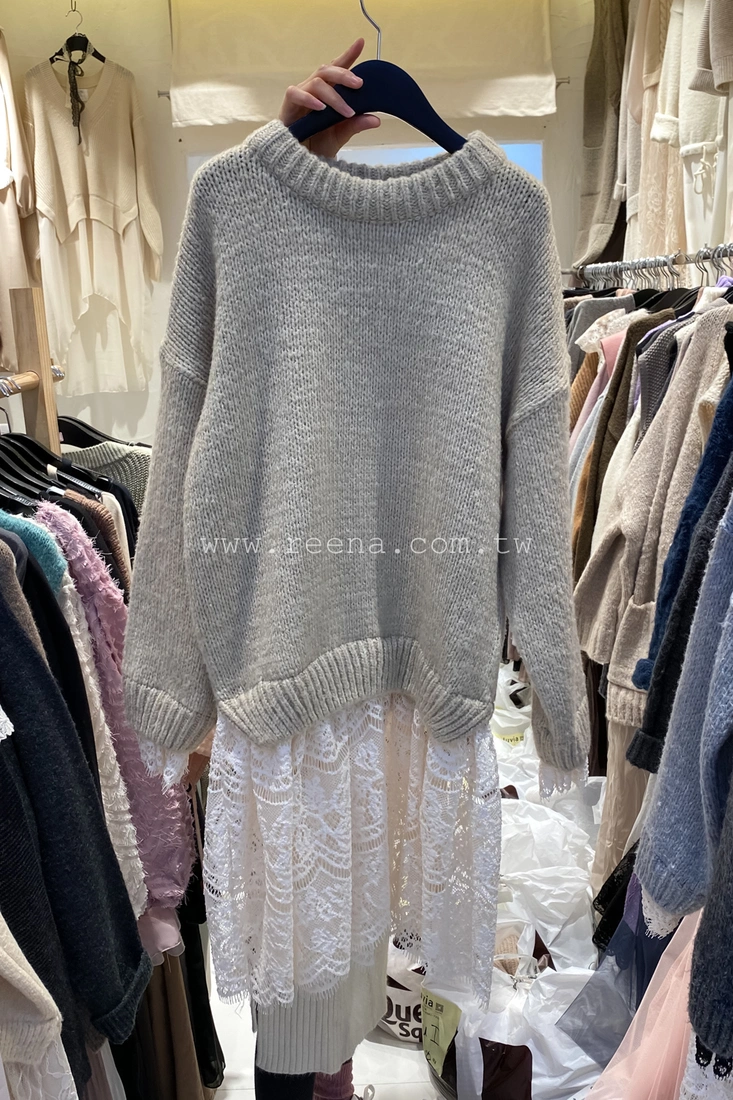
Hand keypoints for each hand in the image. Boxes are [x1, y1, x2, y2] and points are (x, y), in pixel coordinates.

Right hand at [279, 38, 380, 156]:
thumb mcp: (340, 135)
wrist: (299, 166)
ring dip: (333, 96)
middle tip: (359, 84)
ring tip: (346, 111)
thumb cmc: (317, 147)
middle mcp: (312, 91)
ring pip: (316, 83)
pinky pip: (295, 94)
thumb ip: (355, 125)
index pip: (336, 70)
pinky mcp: (287, 107)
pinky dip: (309, 100)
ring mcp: (299, 97)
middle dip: (344, 74)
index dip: (347, 55)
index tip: (360, 43)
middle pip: (326, 71)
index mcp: (326, 93)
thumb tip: (377, 119)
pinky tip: (321, 108)